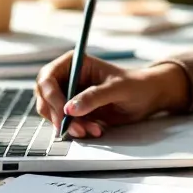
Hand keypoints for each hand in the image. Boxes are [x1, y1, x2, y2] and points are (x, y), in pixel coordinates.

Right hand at [34, 54, 189, 138]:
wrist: (147, 97)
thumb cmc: (135, 85)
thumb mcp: (117, 89)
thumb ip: (94, 97)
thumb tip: (70, 109)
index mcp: (74, 62)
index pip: (48, 78)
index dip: (51, 97)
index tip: (64, 114)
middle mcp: (67, 77)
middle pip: (44, 97)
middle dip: (58, 115)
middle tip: (76, 129)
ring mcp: (69, 94)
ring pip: (52, 113)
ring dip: (68, 125)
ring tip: (93, 129)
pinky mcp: (75, 111)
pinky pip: (64, 123)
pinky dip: (76, 129)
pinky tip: (95, 129)